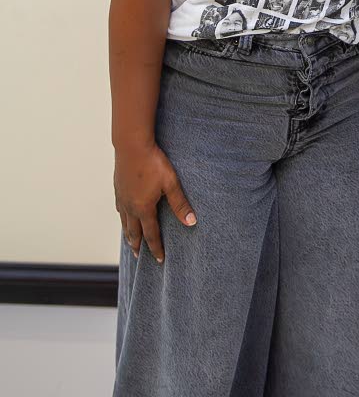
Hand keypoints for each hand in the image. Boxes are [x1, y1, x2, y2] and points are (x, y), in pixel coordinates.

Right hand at [114, 143, 195, 261]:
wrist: (132, 145)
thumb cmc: (153, 162)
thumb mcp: (170, 183)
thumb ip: (180, 203)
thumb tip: (192, 222)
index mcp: (144, 208)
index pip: (151, 234)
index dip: (156, 248)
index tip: (160, 260)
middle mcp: (130, 207)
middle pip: (134, 232)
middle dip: (138, 245)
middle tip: (140, 257)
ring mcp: (122, 198)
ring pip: (124, 222)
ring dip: (128, 235)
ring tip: (131, 243)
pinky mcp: (118, 188)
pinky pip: (120, 208)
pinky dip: (122, 217)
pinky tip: (124, 216)